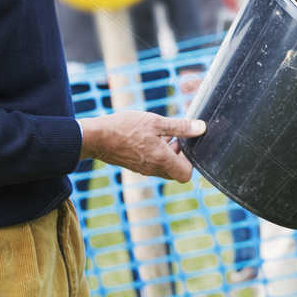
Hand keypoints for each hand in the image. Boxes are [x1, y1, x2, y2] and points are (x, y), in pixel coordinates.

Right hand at [79, 111, 204, 181]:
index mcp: (161, 160)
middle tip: (176, 138)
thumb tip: (202, 128)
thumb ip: (180, 127)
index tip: (186, 144)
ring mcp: (142, 169)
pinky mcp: (134, 165)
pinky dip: (155, 153)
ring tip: (162, 134)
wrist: (95, 137)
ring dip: (167, 153)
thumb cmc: (125, 128)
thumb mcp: (156, 122)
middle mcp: (153, 169)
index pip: (186, 174)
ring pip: (163, 167)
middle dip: (180, 156)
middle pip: (176, 172)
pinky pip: (151, 164)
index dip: (191, 161)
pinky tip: (149, 136)